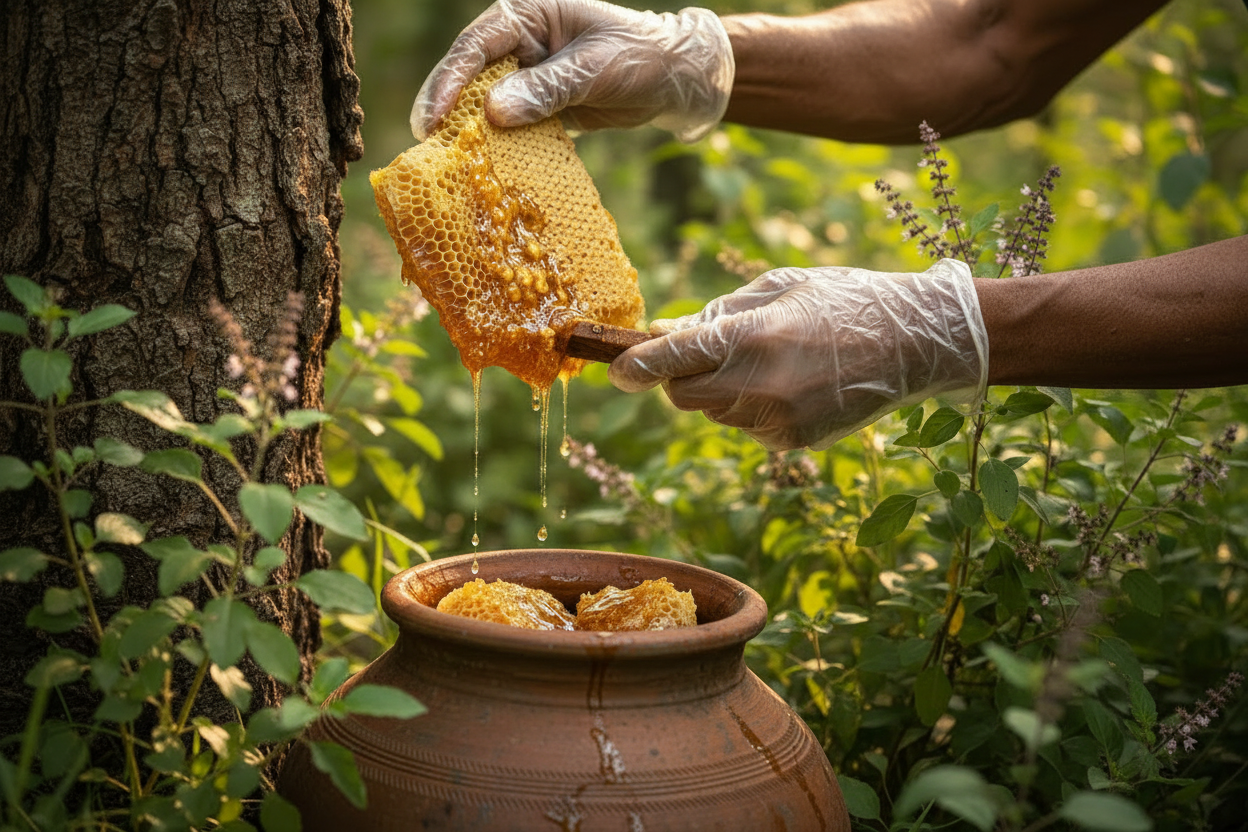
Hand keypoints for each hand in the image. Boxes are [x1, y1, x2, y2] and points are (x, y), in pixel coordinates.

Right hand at [411, 0, 733, 142]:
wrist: (674, 79)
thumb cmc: (640, 58)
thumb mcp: (595, 69)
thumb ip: (547, 89)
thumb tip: (493, 112)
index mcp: (528, 15)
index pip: (478, 46)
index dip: (451, 79)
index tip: (435, 115)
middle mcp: (520, 42)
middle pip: (469, 74)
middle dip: (445, 105)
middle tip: (424, 140)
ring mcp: (526, 75)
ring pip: (484, 101)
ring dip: (466, 129)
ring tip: (442, 158)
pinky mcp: (538, 105)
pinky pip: (509, 125)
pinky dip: (496, 144)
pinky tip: (480, 166)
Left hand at [608, 260, 988, 450]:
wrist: (914, 343)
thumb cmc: (843, 300)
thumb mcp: (779, 287)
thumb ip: (717, 314)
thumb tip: (663, 333)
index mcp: (755, 336)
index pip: (675, 359)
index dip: (637, 365)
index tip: (617, 369)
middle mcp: (762, 385)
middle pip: (682, 396)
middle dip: (682, 377)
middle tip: (709, 353)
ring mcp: (778, 420)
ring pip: (714, 413)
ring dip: (720, 391)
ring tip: (770, 362)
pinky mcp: (793, 441)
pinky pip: (745, 427)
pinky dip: (751, 408)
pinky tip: (791, 385)